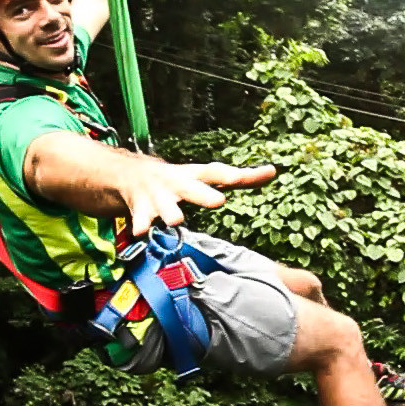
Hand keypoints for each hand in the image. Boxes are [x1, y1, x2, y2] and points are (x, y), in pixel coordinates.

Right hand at [119, 161, 274, 236]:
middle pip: (193, 188)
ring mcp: (159, 196)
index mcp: (196, 175)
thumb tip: (273, 172)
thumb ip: (239, 178)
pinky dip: (142, 226)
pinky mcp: (141, 209)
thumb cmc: (179, 180)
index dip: (239, 176)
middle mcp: (178, 183)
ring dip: (170, 212)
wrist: (130, 173)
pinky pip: (141, 220)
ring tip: (176, 220)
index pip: (219, 173)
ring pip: (166, 206)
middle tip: (218, 201)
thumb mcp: (205, 176)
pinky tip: (142, 233)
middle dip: (204, 195)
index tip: (264, 174)